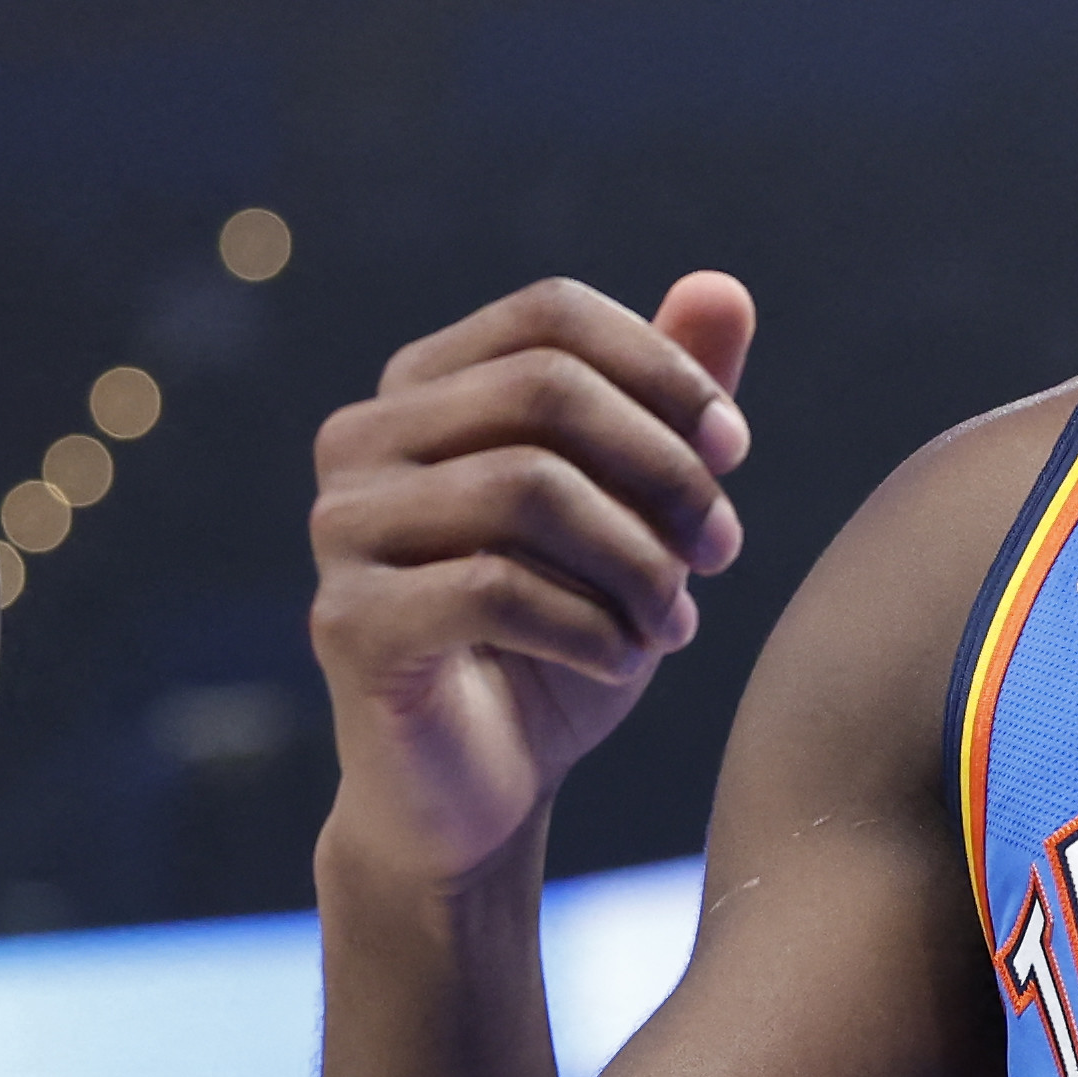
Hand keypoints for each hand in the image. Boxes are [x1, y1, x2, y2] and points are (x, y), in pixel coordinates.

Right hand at [311, 274, 754, 887]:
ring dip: (636, 560)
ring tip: (675, 622)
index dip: (661, 368)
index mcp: (424, 389)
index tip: (734, 448)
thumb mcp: (635, 513)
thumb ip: (668, 402)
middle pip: (545, 391)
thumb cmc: (561, 636)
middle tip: (721, 549)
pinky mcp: (347, 621)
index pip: (549, 316)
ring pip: (526, 488)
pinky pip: (492, 588)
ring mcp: (343, 528)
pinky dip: (589, 625)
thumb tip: (724, 285)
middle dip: (662, 468)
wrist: (483, 790)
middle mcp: (363, 439)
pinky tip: (625, 657)